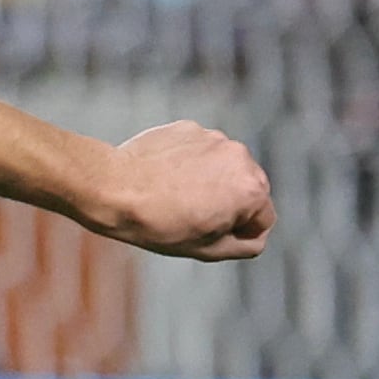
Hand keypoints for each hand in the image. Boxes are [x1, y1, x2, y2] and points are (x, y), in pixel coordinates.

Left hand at [85, 122, 273, 261]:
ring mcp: (215, 138)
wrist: (115, 188)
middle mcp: (241, 157)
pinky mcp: (190, 129)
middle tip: (192, 217)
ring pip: (224, 168)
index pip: (263, 220)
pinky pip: (200, 152)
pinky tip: (165, 177)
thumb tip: (256, 236)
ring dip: (210, 182)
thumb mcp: (208, 249)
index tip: (210, 234)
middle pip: (247, 190)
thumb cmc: (160, 224)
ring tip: (175, 196)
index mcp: (252, 189)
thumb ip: (245, 246)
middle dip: (229, 204)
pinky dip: (189, 164)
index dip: (240, 234)